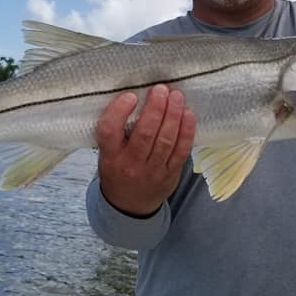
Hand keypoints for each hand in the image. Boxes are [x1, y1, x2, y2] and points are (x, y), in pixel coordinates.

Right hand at [96, 85, 195, 216]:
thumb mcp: (106, 154)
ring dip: (173, 115)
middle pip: (144, 134)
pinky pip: (181, 151)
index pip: (110, 131)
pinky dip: (186, 131)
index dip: (119, 111)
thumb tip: (136, 95)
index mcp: (110, 156)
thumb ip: (116, 131)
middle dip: (155, 108)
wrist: (130, 206)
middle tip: (161, 90)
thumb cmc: (118, 170)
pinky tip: (188, 115)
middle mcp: (130, 164)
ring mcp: (153, 171)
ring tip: (176, 96)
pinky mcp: (171, 173)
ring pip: (165, 140)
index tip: (130, 95)